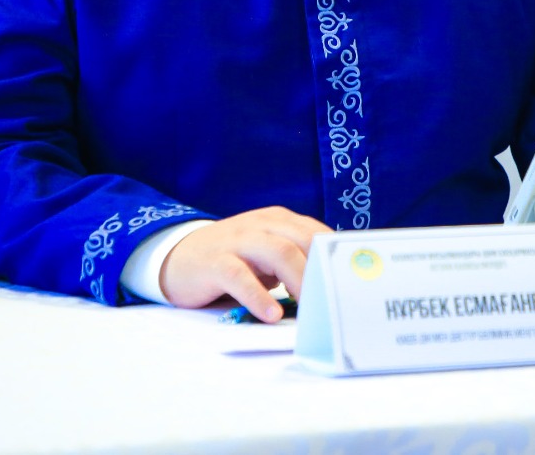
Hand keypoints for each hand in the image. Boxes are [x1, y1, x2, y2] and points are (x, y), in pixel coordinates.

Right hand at [158, 206, 328, 322]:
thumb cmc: (233, 260)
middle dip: (323, 269)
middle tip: (338, 298)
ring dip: (299, 280)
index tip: (356, 279)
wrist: (178, 257)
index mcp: (278, 221)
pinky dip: (258, 296)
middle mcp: (261, 225)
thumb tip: (332, 288)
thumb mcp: (266, 255)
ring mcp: (238, 241)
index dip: (337, 255)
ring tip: (312, 307)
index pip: (316, 233)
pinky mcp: (216, 262)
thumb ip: (294, 262)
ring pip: (278, 252)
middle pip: (302, 241)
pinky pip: (240, 277)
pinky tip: (271, 314)